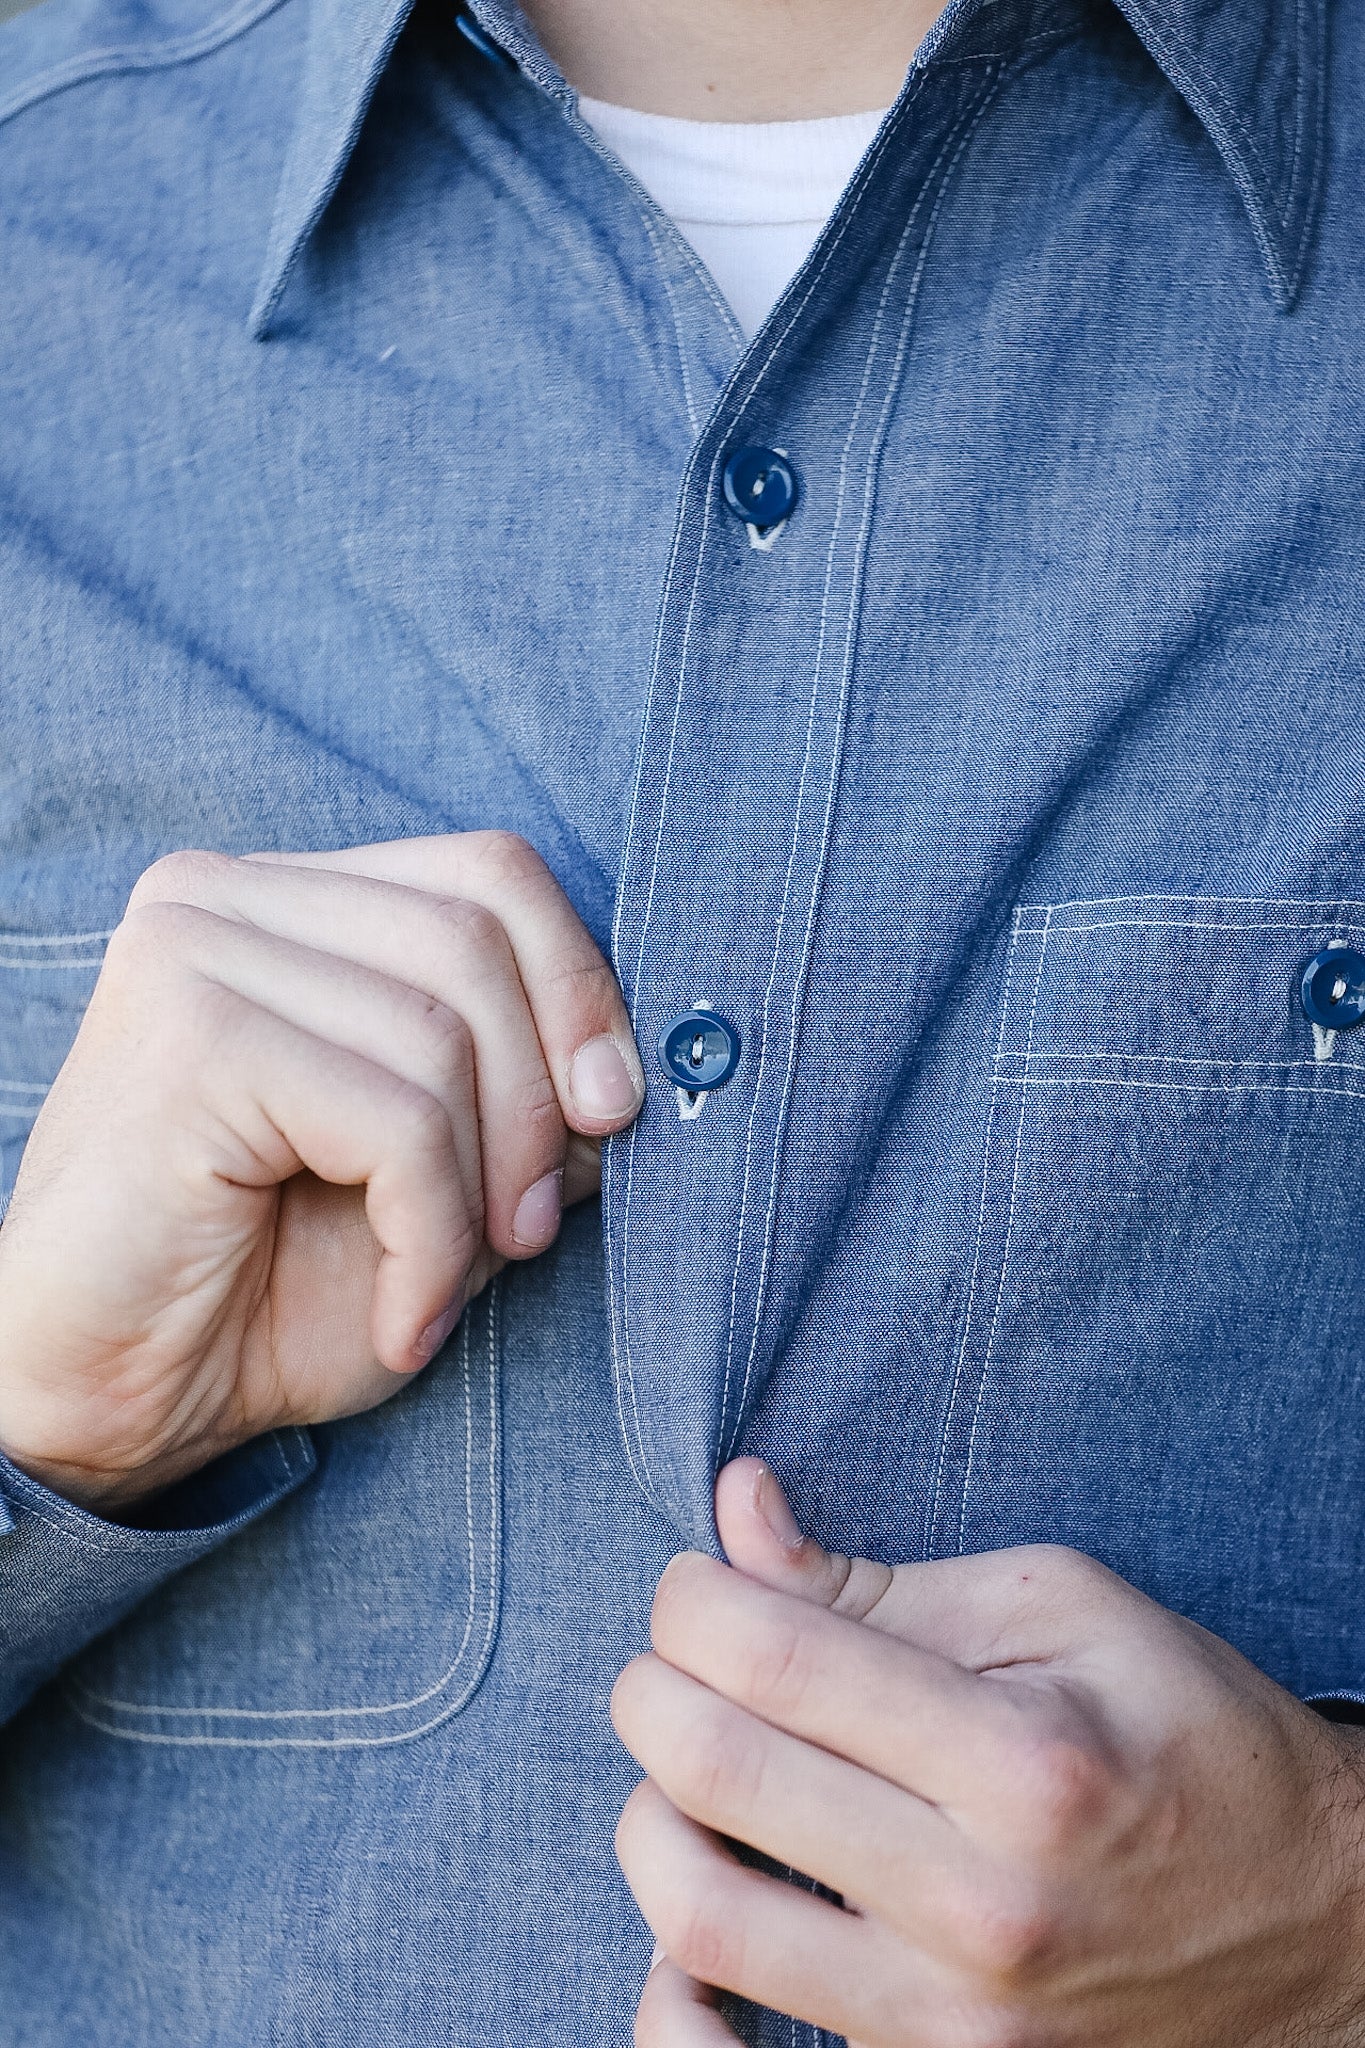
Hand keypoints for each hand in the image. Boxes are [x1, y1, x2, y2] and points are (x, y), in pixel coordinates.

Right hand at [0, 832, 642, 1508]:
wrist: (109, 1404)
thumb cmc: (264, 1290)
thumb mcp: (442, 1180)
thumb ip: (530, 1100)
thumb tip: (632, 1071)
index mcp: (286, 900)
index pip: (489, 873)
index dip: (579, 988)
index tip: (614, 1115)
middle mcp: (226, 894)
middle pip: (479, 936)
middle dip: (541, 1105)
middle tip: (527, 1232)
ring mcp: (194, 950)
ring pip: (445, 1034)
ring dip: (482, 1194)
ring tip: (442, 1287)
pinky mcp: (190, 1036)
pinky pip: (398, 1121)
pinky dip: (431, 1240)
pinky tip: (402, 1314)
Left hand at [613, 1459, 1364, 2047]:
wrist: (1313, 1921)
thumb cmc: (1185, 1734)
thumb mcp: (1062, 1609)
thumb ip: (880, 1578)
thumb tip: (737, 1508)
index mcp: (1025, 1764)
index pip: (779, 1662)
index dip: (695, 1599)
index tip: (697, 1579)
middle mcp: (980, 1906)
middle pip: (717, 1777)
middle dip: (652, 1684)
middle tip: (675, 1651)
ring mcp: (952, 2020)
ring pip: (699, 1922)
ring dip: (649, 1813)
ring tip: (692, 1759)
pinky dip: (674, 1991)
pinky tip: (695, 1909)